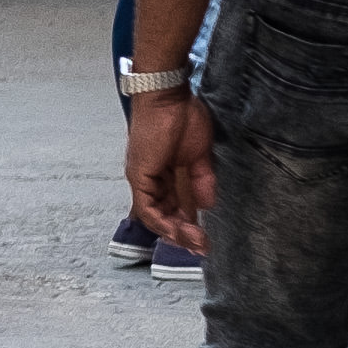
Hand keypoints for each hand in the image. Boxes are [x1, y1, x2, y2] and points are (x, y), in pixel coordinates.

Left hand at [125, 89, 214, 252]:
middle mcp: (150, 180)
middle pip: (163, 216)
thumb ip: (202, 180)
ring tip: (196, 244)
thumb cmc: (184, 118)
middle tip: (202, 248)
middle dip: (183, 235)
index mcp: (163, 174)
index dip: (187, 225)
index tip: (203, 240)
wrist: (168, 98)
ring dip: (175, 233)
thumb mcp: (200, 156)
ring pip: (154, 216)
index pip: (172, 207)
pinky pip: (147, 206)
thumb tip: (208, 204)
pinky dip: (161, 221)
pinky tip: (178, 231)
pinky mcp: (139, 175)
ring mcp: (143, 178)